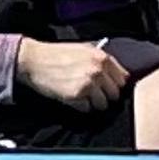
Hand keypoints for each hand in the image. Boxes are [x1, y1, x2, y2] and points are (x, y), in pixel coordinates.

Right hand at [15, 38, 133, 112]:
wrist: (35, 60)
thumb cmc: (57, 54)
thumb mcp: (84, 50)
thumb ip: (101, 61)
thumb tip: (117, 75)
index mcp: (102, 57)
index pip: (123, 79)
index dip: (114, 84)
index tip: (106, 87)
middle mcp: (98, 70)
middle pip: (115, 94)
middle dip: (105, 95)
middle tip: (92, 92)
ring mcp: (88, 83)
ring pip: (103, 104)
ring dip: (93, 103)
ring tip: (81, 95)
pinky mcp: (77, 95)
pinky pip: (87, 109)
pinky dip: (80, 106)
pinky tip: (71, 97)